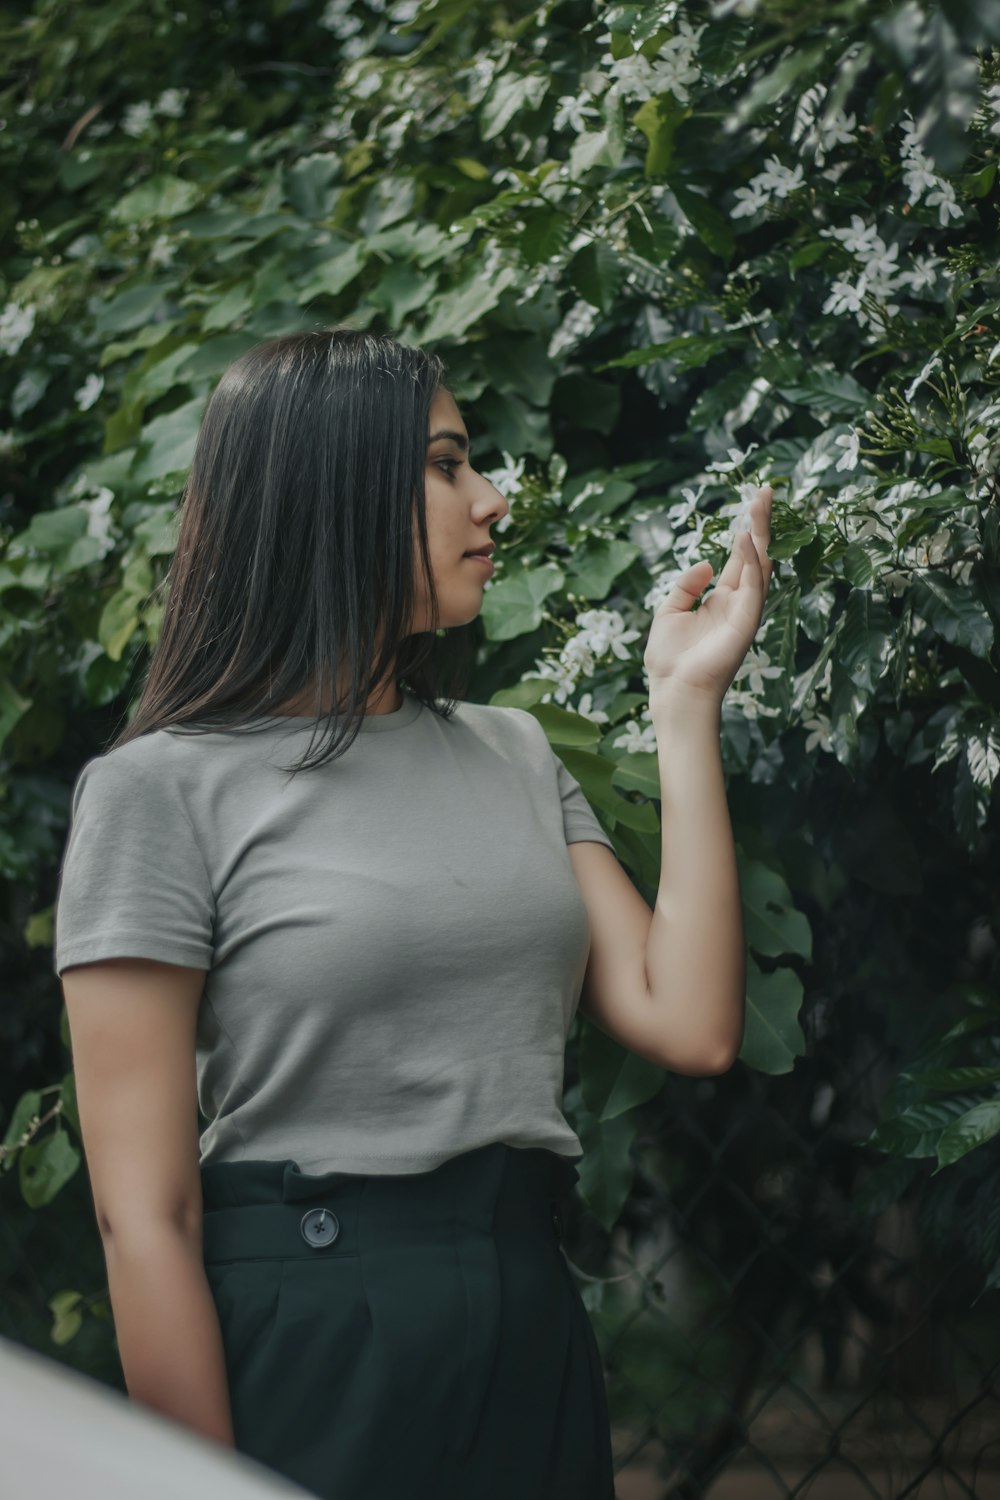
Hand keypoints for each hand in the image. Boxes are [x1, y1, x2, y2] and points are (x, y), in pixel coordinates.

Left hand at [644, 485, 773, 704]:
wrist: (675, 691)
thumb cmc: (670, 660)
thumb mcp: (669, 612)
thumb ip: (686, 586)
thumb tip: (707, 562)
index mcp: (720, 601)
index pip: (737, 559)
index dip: (744, 532)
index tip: (749, 504)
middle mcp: (737, 603)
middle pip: (754, 555)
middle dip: (759, 523)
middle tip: (764, 491)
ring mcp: (745, 611)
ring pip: (760, 565)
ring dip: (760, 533)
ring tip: (759, 502)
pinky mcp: (746, 622)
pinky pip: (753, 585)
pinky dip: (750, 561)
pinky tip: (746, 538)